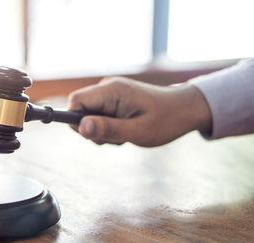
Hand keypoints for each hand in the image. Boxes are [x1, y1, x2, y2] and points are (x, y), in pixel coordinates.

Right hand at [68, 77, 211, 146]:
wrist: (186, 109)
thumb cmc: (166, 120)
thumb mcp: (137, 131)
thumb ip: (107, 129)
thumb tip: (80, 128)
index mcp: (111, 90)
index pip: (75, 101)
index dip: (77, 121)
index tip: (94, 135)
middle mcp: (108, 87)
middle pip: (80, 109)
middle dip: (92, 128)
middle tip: (116, 137)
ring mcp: (110, 93)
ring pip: (89, 115)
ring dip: (102, 130)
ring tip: (125, 134)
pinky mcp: (114, 100)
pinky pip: (99, 115)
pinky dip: (108, 127)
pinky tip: (125, 130)